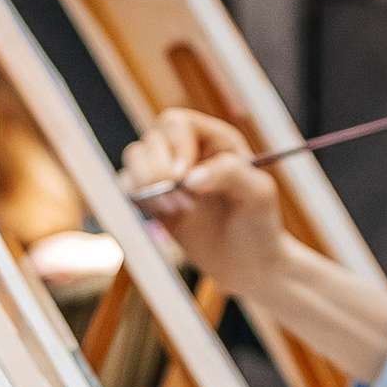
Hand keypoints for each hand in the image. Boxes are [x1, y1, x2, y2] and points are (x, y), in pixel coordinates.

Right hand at [119, 109, 286, 292]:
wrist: (247, 263)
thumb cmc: (259, 223)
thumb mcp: (258, 194)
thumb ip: (230, 174)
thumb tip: (190, 177)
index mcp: (215, 139)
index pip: (177, 124)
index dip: (173, 147)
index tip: (181, 178)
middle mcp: (189, 150)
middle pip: (152, 139)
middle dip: (159, 172)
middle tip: (184, 202)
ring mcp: (168, 173)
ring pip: (135, 157)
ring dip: (147, 185)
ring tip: (176, 208)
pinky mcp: (153, 197)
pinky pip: (128, 184)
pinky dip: (139, 198)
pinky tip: (165, 214)